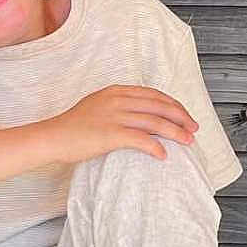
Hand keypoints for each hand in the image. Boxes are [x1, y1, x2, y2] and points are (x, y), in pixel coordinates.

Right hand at [46, 84, 198, 164]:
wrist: (52, 137)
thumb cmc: (73, 126)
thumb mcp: (97, 105)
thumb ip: (118, 105)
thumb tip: (140, 115)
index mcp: (116, 91)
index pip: (154, 94)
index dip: (174, 105)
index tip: (185, 116)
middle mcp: (118, 100)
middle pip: (159, 105)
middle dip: (181, 117)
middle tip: (193, 129)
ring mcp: (114, 116)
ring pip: (155, 122)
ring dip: (175, 132)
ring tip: (187, 142)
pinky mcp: (111, 134)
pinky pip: (142, 140)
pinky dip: (156, 147)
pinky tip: (163, 155)